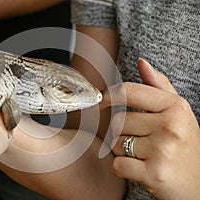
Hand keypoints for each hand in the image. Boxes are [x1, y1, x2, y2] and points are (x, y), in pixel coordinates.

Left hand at [102, 59, 199, 198]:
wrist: (199, 186)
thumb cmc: (185, 147)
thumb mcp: (179, 113)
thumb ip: (160, 86)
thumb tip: (142, 63)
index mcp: (175, 107)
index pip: (129, 91)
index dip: (109, 95)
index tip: (101, 101)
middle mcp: (170, 126)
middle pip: (118, 121)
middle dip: (123, 133)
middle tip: (143, 143)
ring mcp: (163, 150)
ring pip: (115, 143)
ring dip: (123, 151)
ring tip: (145, 156)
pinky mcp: (154, 173)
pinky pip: (117, 165)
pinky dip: (123, 169)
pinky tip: (141, 170)